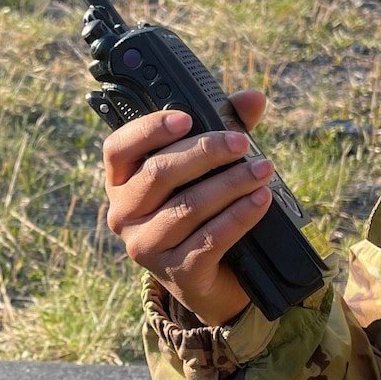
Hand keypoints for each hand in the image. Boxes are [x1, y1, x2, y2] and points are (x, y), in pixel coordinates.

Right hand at [103, 89, 272, 325]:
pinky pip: (209, 240)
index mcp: (122, 182)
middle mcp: (124, 215)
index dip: (149, 130)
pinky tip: (260, 201)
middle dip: (205, 153)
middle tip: (241, 142)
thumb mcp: (210, 169)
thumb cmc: (205, 213)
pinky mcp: (176, 273)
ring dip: (230, 184)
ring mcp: (146, 247)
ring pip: (187, 207)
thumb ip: (226, 129)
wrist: (213, 281)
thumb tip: (253, 98)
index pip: (118, 149)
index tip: (186, 118)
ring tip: (263, 170)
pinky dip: (238, 217)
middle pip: (158, 174)